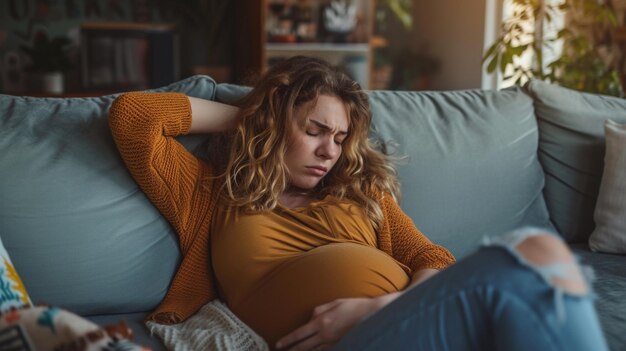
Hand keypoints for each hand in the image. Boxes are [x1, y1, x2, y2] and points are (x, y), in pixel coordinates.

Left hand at [276, 293, 399, 350]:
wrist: (373, 315)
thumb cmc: (353, 306)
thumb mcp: (333, 303)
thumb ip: (318, 311)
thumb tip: (309, 319)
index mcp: (322, 322)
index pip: (300, 334)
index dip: (287, 340)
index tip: (278, 345)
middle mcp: (325, 335)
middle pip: (304, 347)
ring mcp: (334, 343)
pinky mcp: (341, 345)